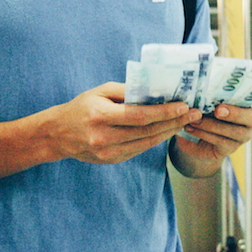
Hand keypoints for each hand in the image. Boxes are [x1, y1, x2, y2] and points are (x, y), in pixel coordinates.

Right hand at [47, 82, 201, 164]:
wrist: (58, 134)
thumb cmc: (80, 107)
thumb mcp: (99, 91)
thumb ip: (126, 91)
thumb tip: (153, 91)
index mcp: (101, 116)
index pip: (139, 116)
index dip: (164, 112)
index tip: (183, 106)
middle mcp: (105, 138)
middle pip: (147, 131)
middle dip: (173, 122)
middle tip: (193, 113)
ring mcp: (108, 153)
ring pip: (146, 143)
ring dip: (168, 132)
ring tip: (185, 122)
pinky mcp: (112, 161)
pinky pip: (139, 150)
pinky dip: (154, 140)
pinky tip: (166, 131)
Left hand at [170, 103, 251, 176]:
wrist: (194, 137)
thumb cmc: (203, 112)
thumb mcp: (205, 102)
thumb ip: (208, 96)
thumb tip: (199, 88)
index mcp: (247, 102)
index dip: (240, 103)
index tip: (221, 105)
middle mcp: (249, 120)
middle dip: (235, 114)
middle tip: (217, 111)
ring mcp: (242, 136)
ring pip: (235, 131)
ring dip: (212, 125)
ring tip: (194, 120)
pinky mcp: (230, 148)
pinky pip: (221, 141)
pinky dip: (204, 134)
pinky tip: (190, 129)